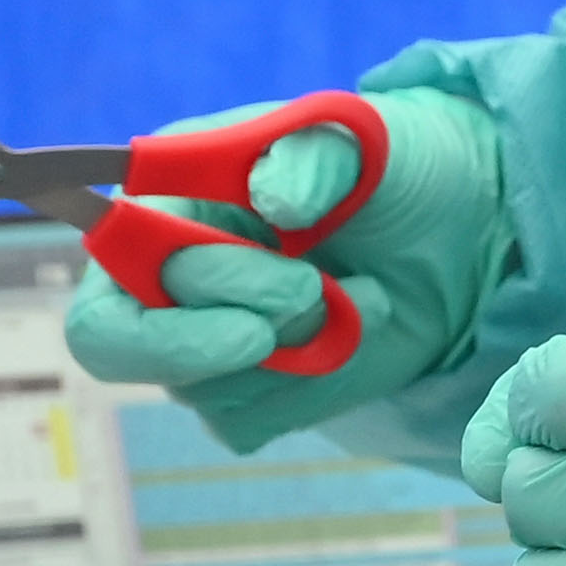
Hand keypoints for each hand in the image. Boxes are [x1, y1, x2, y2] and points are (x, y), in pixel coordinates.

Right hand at [65, 88, 513, 450]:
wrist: (453, 232)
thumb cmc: (389, 170)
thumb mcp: (363, 143)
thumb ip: (314, 158)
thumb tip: (273, 199)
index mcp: (166, 194)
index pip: (111, 268)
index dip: (176, 302)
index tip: (276, 307)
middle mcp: (160, 271)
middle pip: (120, 345)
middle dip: (223, 340)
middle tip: (317, 296)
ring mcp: (196, 337)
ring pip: (203, 388)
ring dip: (298, 352)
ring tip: (363, 291)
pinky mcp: (243, 389)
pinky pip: (247, 422)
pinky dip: (311, 388)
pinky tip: (353, 333)